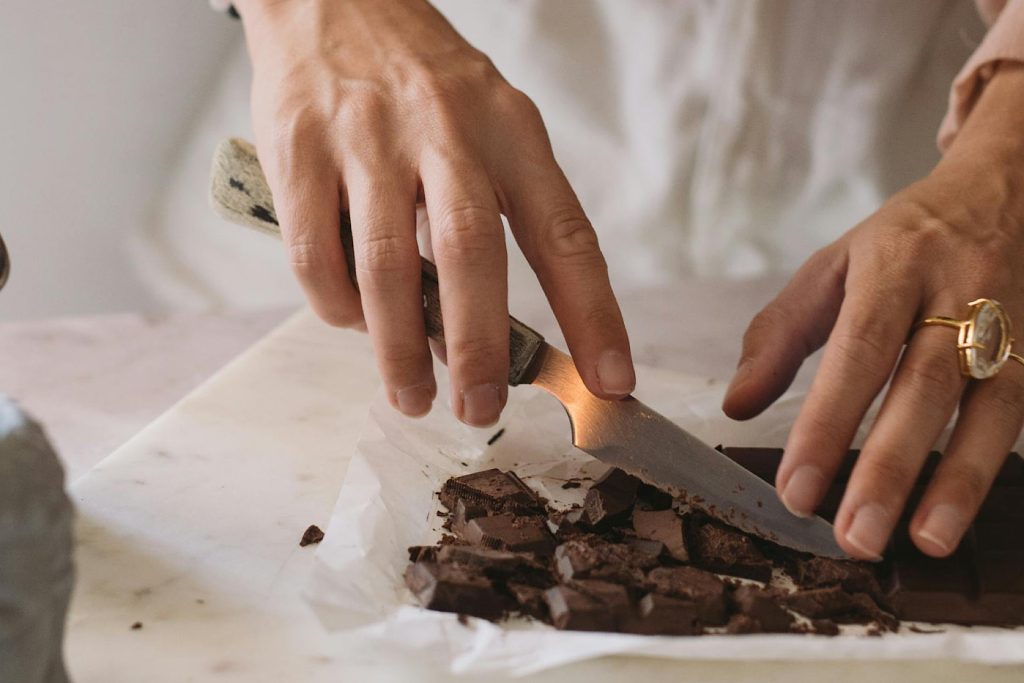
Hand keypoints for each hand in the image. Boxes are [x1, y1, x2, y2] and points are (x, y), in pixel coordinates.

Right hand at [235, 0, 633, 425]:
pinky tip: (351, 322)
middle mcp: (445, 130)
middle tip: (482, 409)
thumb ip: (494, 213)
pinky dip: (336, 306)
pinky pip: (315, 253)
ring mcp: (367, 138)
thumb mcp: (486, 122)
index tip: (611, 380)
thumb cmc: (422, 80)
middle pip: (472, 252)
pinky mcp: (298, 150)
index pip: (565, 232)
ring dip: (398, 349)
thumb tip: (478, 331)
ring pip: (384, 265)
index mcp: (510, 130)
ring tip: (412, 397)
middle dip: (479, 346)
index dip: (593, 313)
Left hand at [723, 64, 1023, 559]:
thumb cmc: (901, 243)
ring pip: (988, 408)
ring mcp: (1009, 322)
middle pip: (923, 387)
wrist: (1003, 191)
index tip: (796, 488)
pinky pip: (1018, 413)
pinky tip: (960, 513)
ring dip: (957, 481)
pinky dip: (989, 466)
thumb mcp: (830, 267)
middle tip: (855, 537)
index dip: (827, 422)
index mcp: (893, 267)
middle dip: (889, 468)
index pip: (855, 351)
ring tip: (923, 542)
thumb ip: (779, 334)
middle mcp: (957, 293)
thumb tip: (737, 406)